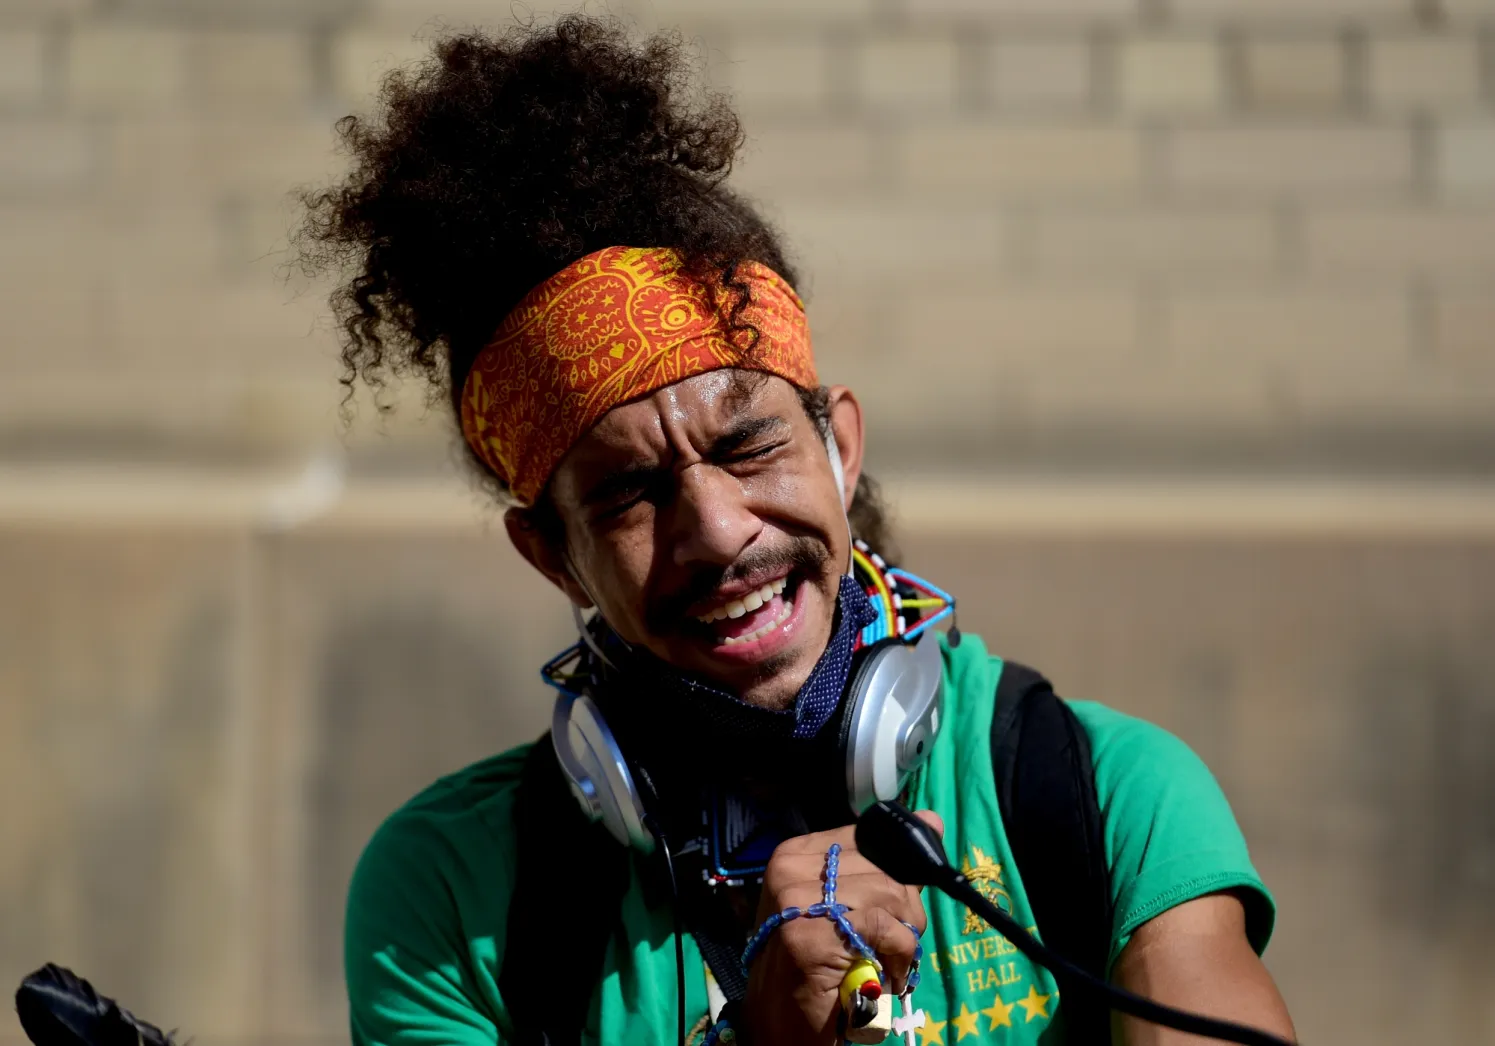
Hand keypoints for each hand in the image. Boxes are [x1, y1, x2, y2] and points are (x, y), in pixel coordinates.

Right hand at [742, 811, 942, 1045]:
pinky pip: (888, 930)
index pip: (871, 839)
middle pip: (887, 868)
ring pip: (893, 896)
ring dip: (902, 939)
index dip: (896, 875)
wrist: (779, 1026)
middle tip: (886, 946)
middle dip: (903, 912)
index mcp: (795, 853)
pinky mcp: (810, 935)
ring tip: (881, 962)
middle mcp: (789, 868)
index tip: (890, 910)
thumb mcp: (850, 906)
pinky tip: (880, 977)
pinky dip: (898, 959)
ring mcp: (796, 900)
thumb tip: (932, 818)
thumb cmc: (817, 966)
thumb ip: (887, 865)